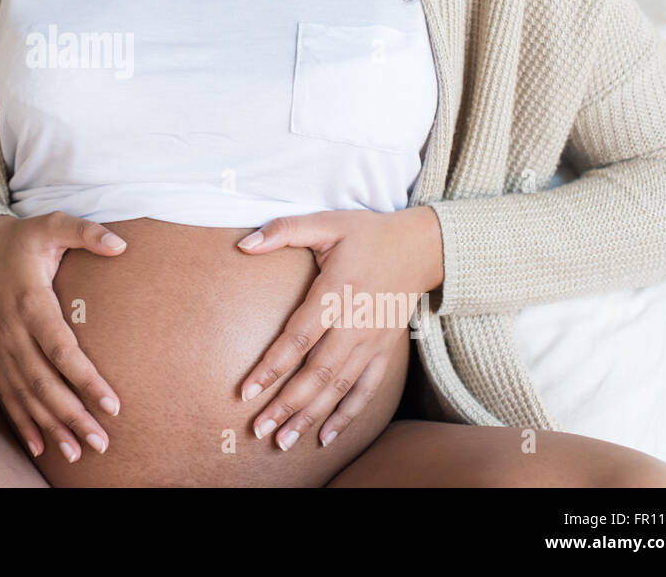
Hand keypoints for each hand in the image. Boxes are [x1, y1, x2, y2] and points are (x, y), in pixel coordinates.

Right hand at [0, 210, 127, 462]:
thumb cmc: (22, 239)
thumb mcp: (52, 224)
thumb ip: (85, 232)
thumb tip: (121, 244)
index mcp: (31, 302)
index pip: (60, 349)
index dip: (85, 378)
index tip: (112, 404)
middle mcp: (13, 332)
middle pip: (44, 383)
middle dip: (73, 415)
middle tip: (102, 442)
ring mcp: (1, 348)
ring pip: (26, 396)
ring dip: (52, 427)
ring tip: (79, 453)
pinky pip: (7, 396)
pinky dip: (23, 424)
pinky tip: (41, 448)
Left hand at [236, 206, 442, 448]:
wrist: (421, 248)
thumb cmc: (366, 234)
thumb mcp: (326, 222)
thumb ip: (284, 230)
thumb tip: (244, 243)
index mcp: (337, 293)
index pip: (299, 338)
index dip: (272, 366)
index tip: (246, 390)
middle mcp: (355, 325)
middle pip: (317, 374)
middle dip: (286, 405)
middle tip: (258, 429)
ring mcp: (372, 342)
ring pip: (338, 389)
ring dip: (310, 417)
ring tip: (282, 441)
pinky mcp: (384, 352)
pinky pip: (365, 391)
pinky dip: (346, 416)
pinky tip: (325, 437)